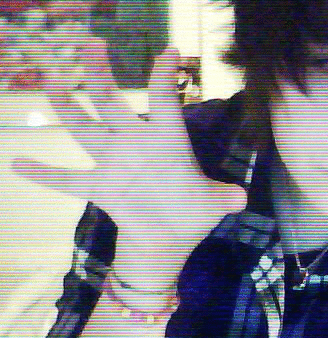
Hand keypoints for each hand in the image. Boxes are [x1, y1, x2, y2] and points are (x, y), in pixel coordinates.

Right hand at [12, 30, 246, 288]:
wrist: (169, 239)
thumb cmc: (191, 213)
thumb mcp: (213, 204)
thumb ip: (224, 197)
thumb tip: (241, 198)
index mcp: (168, 141)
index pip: (165, 102)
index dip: (166, 78)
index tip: (170, 52)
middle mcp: (136, 144)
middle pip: (113, 102)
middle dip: (101, 74)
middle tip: (91, 43)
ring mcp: (113, 163)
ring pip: (84, 128)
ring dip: (67, 106)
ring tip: (51, 78)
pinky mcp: (98, 187)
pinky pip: (66, 179)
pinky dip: (44, 174)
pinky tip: (18, 163)